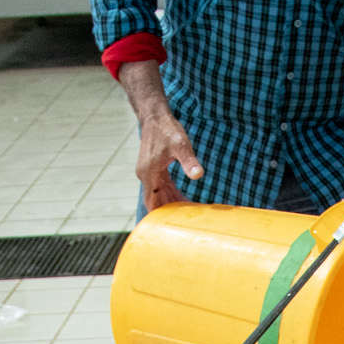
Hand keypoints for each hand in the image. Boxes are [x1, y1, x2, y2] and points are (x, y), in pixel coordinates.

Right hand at [119, 59, 201, 210]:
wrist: (155, 116)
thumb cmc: (167, 129)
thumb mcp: (181, 145)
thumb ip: (189, 161)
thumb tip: (198, 175)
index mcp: (150, 173)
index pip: (152, 202)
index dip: (160, 216)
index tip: (170, 228)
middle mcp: (145, 175)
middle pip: (156, 200)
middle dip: (169, 211)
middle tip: (187, 222)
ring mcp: (148, 172)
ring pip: (159, 194)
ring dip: (171, 202)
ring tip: (188, 212)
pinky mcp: (152, 168)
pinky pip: (160, 186)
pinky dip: (170, 193)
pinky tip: (183, 199)